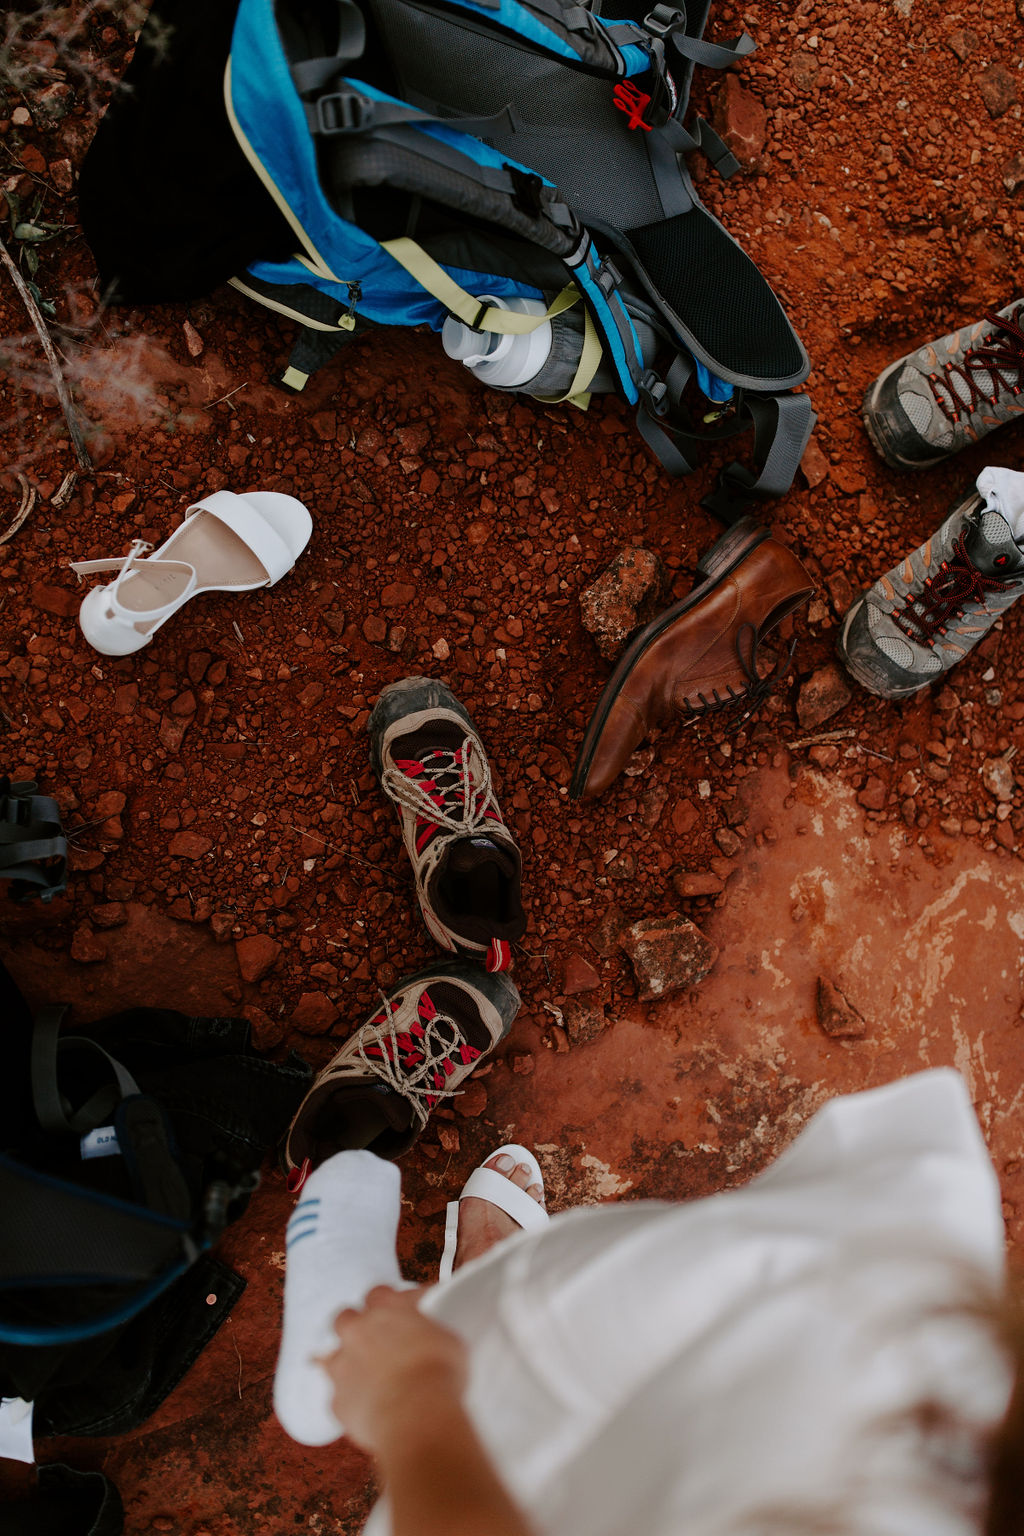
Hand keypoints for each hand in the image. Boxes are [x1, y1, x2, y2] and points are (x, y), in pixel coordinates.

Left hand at [317, 1286, 467, 1454]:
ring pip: (332, 1357)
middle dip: (356, 1328)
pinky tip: (372, 1409)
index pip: (379, 1294)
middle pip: (345, 1318)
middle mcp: (358, 1331)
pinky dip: (353, 1402)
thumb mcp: (450, 1340)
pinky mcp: (338, 1401)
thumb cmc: (438, 1373)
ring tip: (370, 1379)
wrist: (418, 1416)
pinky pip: (341, 1398)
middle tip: (376, 1342)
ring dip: (347, 1364)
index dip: (386, 1304)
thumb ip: (431, 1332)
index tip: (395, 1313)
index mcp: (387, 1308)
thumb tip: (434, 1337)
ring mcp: (343, 1366)